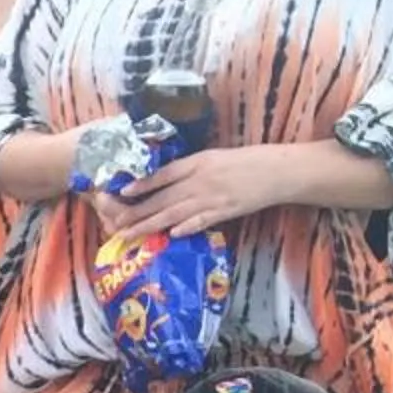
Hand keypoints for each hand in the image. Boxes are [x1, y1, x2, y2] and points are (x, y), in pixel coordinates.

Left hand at [107, 145, 292, 244]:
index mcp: (198, 163)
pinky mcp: (226, 211)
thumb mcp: (213, 158)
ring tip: (130, 234)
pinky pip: (202, 220)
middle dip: (137, 212)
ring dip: (150, 224)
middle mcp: (201, 180)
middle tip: (115, 223)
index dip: (143, 184)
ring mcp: (213, 197)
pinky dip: (186, 227)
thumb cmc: (244, 162)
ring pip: (175, 212)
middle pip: (163, 197)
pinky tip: (170, 234)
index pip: (165, 174)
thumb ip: (189, 169)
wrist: (277, 170)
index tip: (122, 193)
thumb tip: (162, 181)